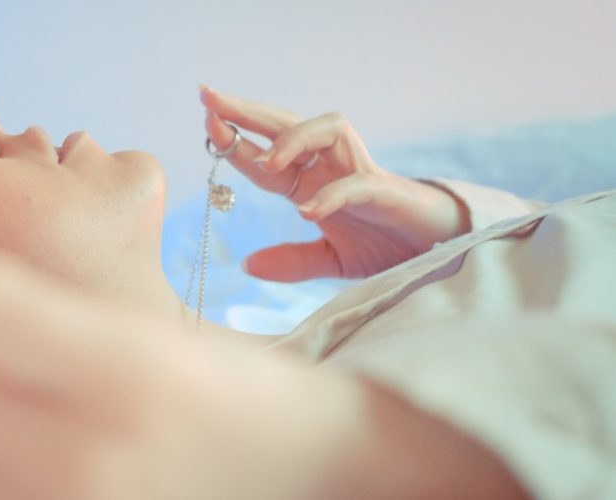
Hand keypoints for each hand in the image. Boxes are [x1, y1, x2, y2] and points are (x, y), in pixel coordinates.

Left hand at [199, 85, 470, 281]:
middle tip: (209, 96)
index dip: (234, 138)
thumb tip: (248, 265)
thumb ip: (293, 261)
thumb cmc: (387, 246)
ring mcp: (360, 173)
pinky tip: (307, 211)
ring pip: (328, 129)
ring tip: (266, 162)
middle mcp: (331, 168)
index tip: (204, 119)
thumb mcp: (330, 260)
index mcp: (311, 182)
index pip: (264, 153)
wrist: (437, 255)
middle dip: (247, 110)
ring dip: (293, 139)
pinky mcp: (386, 194)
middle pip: (287, 125)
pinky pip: (356, 184)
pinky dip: (331, 196)